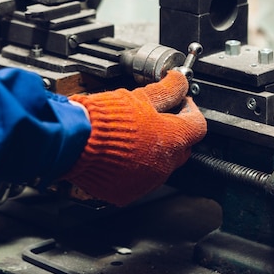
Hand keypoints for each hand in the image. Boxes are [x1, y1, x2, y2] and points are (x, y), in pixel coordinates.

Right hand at [64, 70, 206, 206]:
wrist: (75, 141)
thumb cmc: (105, 119)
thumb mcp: (140, 97)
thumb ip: (166, 89)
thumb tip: (180, 81)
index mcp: (173, 139)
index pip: (197, 125)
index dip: (190, 109)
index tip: (180, 102)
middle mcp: (164, 165)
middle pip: (181, 147)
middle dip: (174, 131)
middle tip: (158, 116)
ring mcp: (147, 181)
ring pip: (160, 164)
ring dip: (154, 150)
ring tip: (134, 134)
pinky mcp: (127, 192)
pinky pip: (139, 179)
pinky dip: (135, 167)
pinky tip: (122, 152)